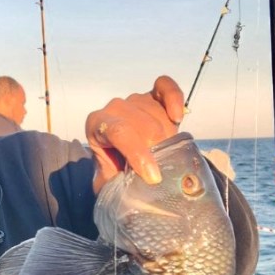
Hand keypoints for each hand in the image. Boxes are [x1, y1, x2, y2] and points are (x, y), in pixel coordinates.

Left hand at [85, 75, 184, 192]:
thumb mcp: (109, 184)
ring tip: (164, 153)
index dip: (138, 154)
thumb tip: (129, 187)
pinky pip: (165, 87)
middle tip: (162, 170)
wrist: (126, 162)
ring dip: (166, 136)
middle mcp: (114, 108)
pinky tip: (178, 116)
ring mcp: (135, 100)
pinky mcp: (154, 95)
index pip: (118, 132)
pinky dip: (174, 98)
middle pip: (143, 124)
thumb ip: (113, 184)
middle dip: (156, 149)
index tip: (153, 177)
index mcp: (96, 124)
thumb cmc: (115, 174)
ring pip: (157, 114)